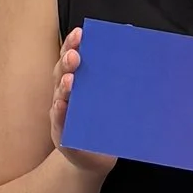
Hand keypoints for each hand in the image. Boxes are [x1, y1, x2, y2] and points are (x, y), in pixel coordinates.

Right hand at [50, 28, 115, 177]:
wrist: (94, 159)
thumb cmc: (103, 123)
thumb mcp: (111, 98)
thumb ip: (117, 76)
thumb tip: (133, 43)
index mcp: (76, 82)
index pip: (70, 58)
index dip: (72, 44)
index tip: (80, 33)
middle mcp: (65, 96)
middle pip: (61, 74)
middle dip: (67, 62)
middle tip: (75, 56)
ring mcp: (62, 115)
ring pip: (59, 97)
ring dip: (63, 88)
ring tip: (70, 81)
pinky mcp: (63, 136)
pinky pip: (59, 123)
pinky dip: (60, 114)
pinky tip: (62, 106)